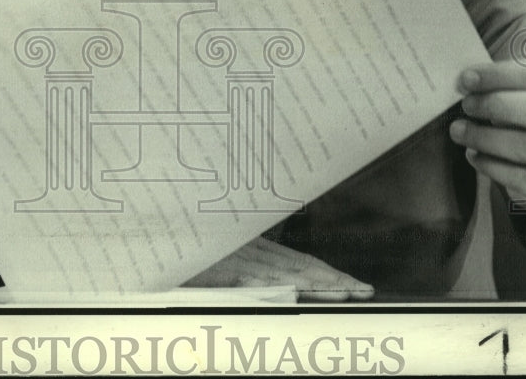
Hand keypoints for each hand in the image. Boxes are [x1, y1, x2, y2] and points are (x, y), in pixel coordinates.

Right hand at [183, 236, 373, 300]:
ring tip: (349, 293)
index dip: (328, 273)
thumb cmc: (187, 247)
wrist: (160, 231)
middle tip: (366, 291)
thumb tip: (269, 283)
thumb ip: (242, 267)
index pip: (300, 263)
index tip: (355, 285)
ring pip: (286, 274)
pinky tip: (298, 293)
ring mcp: (239, 260)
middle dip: (336, 280)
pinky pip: (256, 281)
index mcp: (253, 248)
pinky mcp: (222, 270)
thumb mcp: (218, 256)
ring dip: (319, 284)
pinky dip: (279, 287)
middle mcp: (251, 252)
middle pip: (301, 268)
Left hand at [450, 61, 525, 240]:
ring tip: (460, 130)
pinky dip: (491, 166)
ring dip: (485, 137)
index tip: (467, 79)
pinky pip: (523, 181)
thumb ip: (510, 77)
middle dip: (494, 105)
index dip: (500, 76)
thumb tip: (470, 77)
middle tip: (467, 105)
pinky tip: (473, 154)